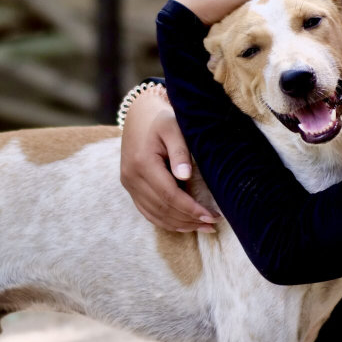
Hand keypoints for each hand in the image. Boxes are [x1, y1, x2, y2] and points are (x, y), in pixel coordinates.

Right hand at [119, 86, 219, 231]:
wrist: (139, 114)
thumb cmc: (161, 119)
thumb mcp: (174, 128)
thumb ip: (180, 151)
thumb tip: (185, 177)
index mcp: (142, 163)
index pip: (169, 195)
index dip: (191, 209)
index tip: (211, 216)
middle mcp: (131, 177)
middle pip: (162, 208)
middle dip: (189, 220)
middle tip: (213, 224)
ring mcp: (128, 184)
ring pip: (155, 214)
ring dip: (180, 224)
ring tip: (203, 227)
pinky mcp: (130, 187)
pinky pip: (147, 211)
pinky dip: (166, 221)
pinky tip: (184, 224)